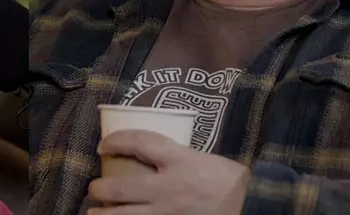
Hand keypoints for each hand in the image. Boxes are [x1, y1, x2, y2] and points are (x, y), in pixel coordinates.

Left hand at [87, 129, 250, 214]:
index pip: (138, 142)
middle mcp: (169, 188)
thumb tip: (152, 152)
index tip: (104, 145)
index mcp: (180, 160)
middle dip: (100, 189)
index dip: (116, 141)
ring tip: (94, 213)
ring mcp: (168, 214)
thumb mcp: (205, 159)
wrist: (255, 206)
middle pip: (120, 188)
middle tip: (94, 188)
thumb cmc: (233, 182)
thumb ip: (179, 156)